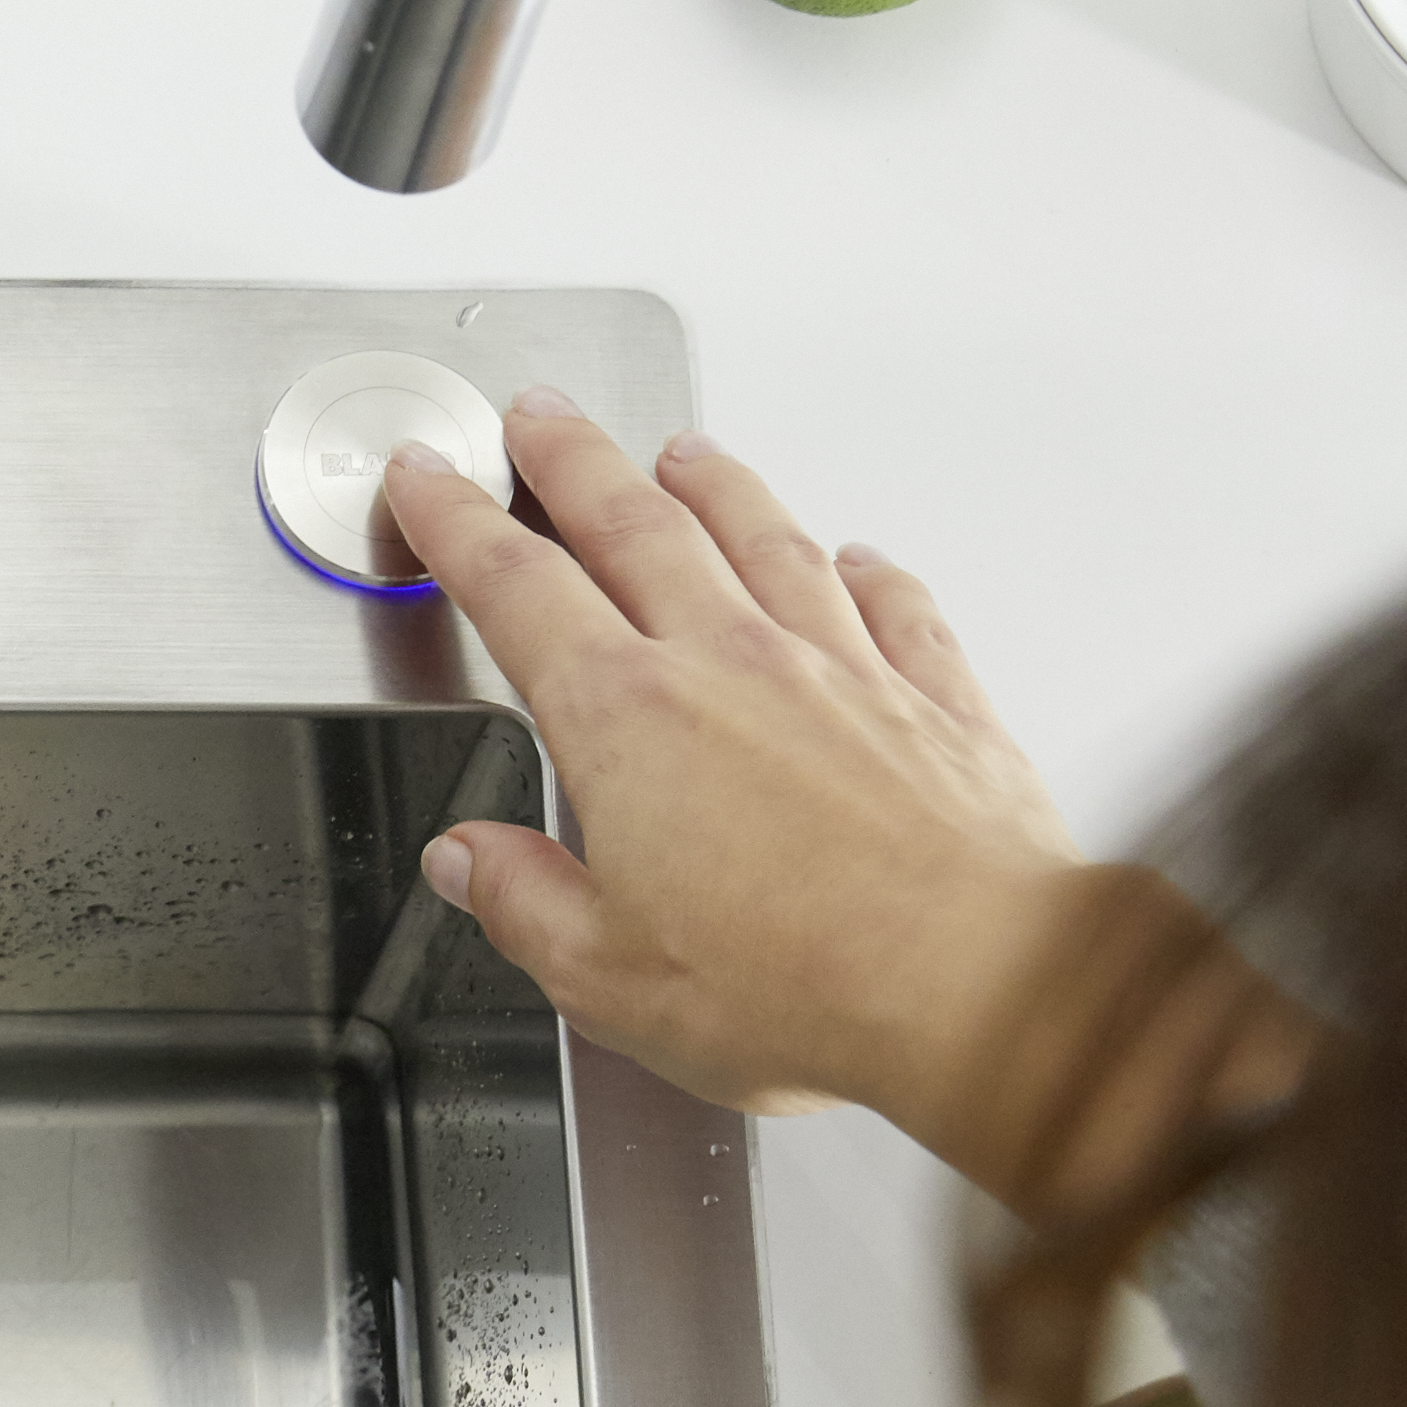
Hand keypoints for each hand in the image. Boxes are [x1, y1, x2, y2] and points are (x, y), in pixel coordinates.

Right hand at [378, 392, 1180, 1208]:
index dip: (454, 524)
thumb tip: (469, 862)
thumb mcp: (607, 978)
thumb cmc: (804, 988)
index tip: (427, 480)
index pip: (515, 589)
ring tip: (683, 452)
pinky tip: (857, 558)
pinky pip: (894, 604)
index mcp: (626, 723)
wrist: (980, 986)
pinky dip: (867, 572)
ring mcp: (840, 668)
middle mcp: (730, 665)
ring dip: (712, 485)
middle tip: (537, 418)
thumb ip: (525, 904)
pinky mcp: (935, 698)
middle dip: (571, 461)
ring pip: (762, 538)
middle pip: (633, 524)